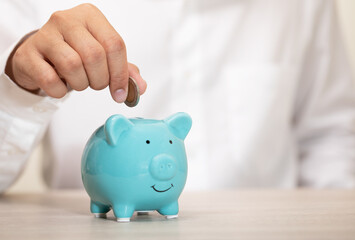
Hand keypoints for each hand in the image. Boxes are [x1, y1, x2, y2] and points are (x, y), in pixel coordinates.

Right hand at [5, 3, 145, 102]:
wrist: (39, 57)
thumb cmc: (75, 54)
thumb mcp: (103, 58)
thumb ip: (124, 71)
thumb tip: (141, 87)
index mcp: (90, 16)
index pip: (114, 44)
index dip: (121, 73)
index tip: (120, 92)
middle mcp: (67, 19)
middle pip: (95, 55)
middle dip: (101, 80)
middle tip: (96, 84)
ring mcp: (45, 34)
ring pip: (73, 65)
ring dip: (82, 84)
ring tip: (79, 82)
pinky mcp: (28, 53)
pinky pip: (51, 80)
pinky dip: (61, 91)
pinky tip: (61, 85)